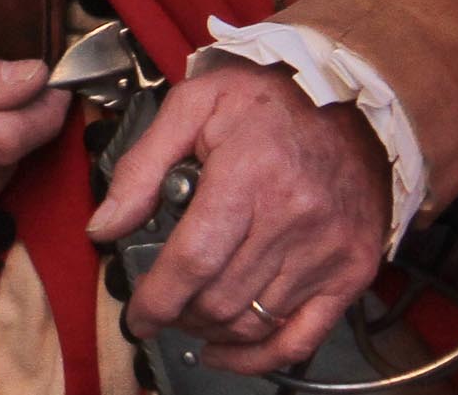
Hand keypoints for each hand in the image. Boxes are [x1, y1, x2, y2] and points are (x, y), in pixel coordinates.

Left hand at [89, 56, 388, 376]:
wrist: (354, 102)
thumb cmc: (267, 99)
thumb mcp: (192, 107)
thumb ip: (141, 167)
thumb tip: (103, 227)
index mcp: (247, 178)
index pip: (193, 261)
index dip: (156, 299)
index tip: (136, 315)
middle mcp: (293, 221)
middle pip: (220, 299)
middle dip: (177, 315)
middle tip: (159, 309)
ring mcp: (327, 252)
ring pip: (254, 323)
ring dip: (211, 332)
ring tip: (188, 319)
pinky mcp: (352, 270)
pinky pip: (303, 337)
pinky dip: (260, 358)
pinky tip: (228, 354)